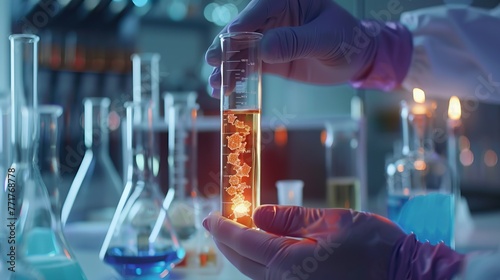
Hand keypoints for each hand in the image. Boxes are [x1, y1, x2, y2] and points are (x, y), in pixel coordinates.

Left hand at [203, 205, 464, 279]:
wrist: (406, 276)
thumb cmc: (374, 247)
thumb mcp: (330, 221)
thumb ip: (290, 218)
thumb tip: (258, 214)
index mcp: (289, 262)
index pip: (243, 242)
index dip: (222, 228)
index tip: (209, 217)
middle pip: (243, 262)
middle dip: (227, 242)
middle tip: (218, 223)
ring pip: (256, 273)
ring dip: (243, 253)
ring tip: (238, 232)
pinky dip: (261, 263)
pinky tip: (265, 249)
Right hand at [205, 0, 412, 96]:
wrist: (357, 60)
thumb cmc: (348, 41)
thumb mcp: (326, 39)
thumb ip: (296, 42)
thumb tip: (263, 50)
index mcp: (288, 0)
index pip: (261, 9)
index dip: (243, 24)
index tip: (227, 39)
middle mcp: (275, 17)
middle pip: (244, 30)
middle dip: (226, 47)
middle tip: (212, 62)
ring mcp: (270, 38)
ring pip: (242, 50)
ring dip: (227, 66)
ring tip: (215, 83)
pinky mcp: (270, 59)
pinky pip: (250, 67)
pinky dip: (237, 77)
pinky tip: (225, 88)